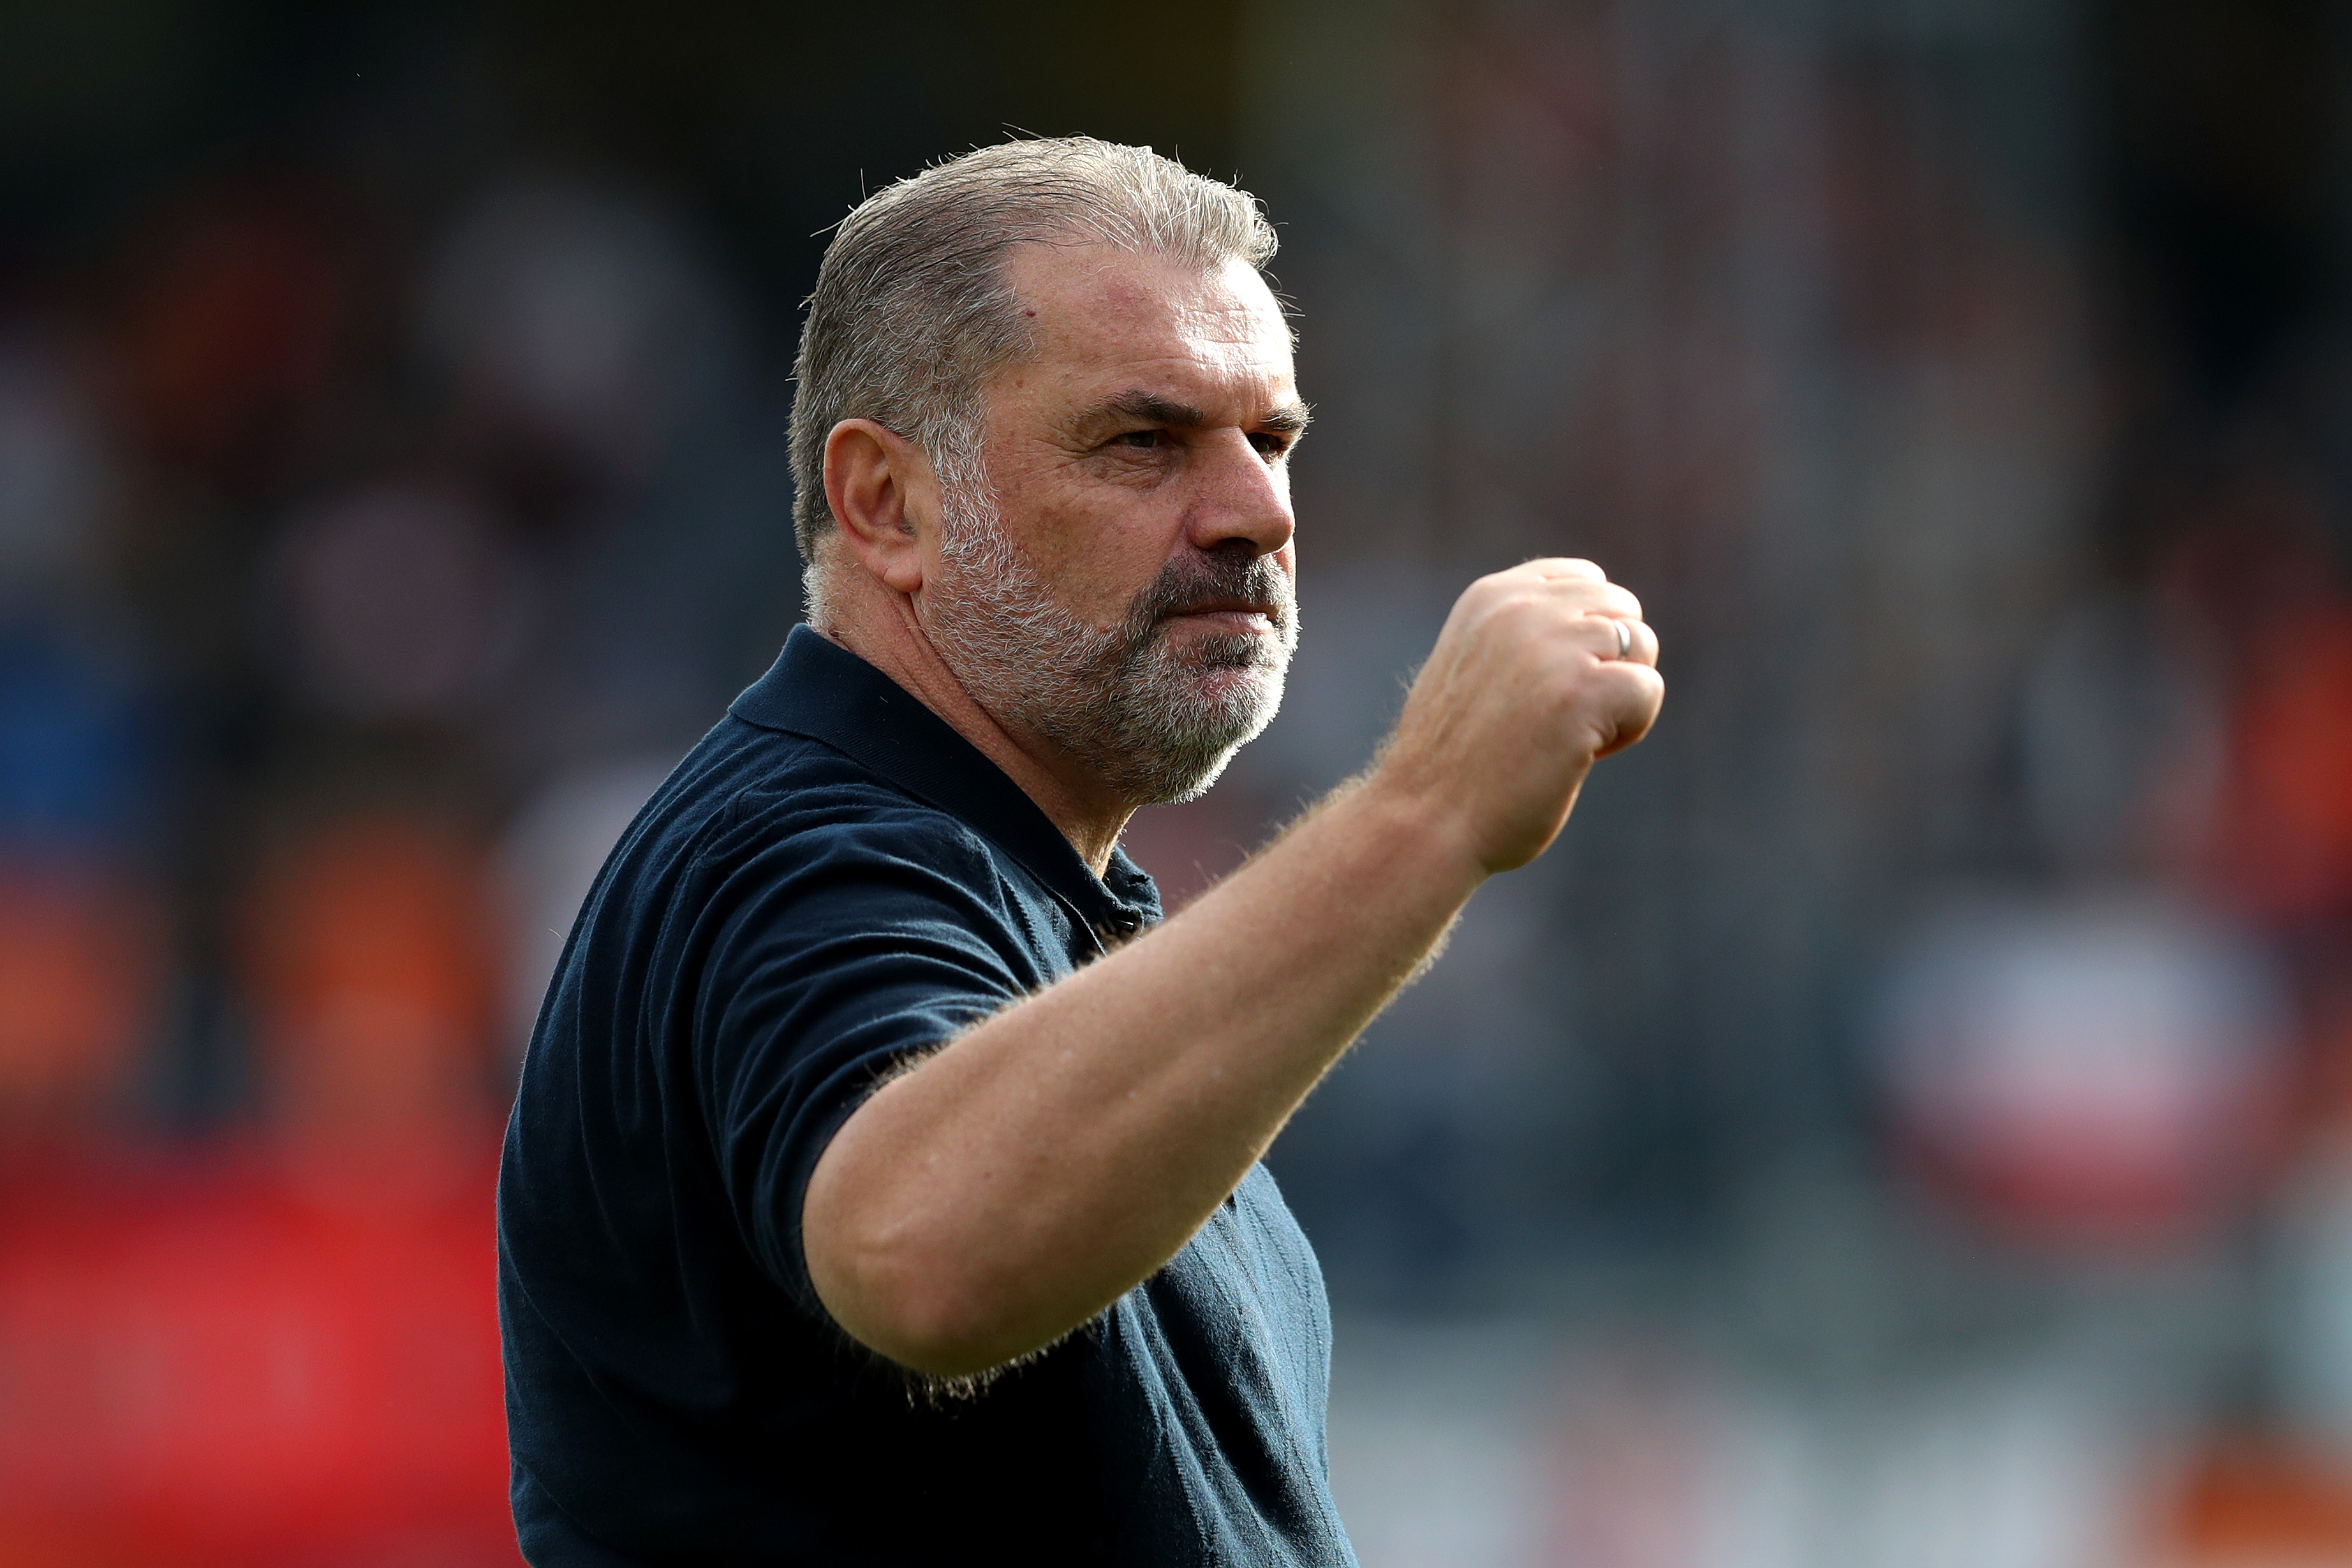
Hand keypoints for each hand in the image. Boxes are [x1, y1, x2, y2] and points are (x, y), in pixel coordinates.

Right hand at [1372, 559, 1661, 873]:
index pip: (1586, 578)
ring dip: (1618, 698)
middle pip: (1622, 610)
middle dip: (1609, 663)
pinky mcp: (1581, 693)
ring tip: (1566, 735)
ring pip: (1642, 646)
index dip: (1588, 634)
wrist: (1425, 821)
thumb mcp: (1473, 666)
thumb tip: (1604, 626)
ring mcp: (1553, 648)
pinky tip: (1584, 754)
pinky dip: (1631, 728)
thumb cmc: (1453, 761)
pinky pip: (1648, 690)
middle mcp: (1522, 609)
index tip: (1549, 682)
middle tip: (1559, 716)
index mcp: (1492, 596)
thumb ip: (1522, 633)